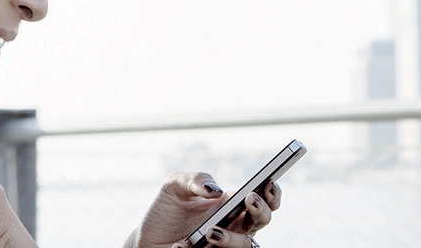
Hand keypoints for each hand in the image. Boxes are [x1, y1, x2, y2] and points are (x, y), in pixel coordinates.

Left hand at [133, 171, 281, 247]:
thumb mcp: (175, 186)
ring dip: (231, 238)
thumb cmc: (167, 209)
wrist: (147, 237)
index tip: (268, 183)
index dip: (272, 192)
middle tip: (249, 200)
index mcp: (233, 203)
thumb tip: (216, 190)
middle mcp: (235, 226)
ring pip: (245, 246)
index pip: (263, 198)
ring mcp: (225, 245)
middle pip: (262, 220)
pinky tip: (182, 246)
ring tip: (210, 231)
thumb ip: (196, 180)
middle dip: (260, 210)